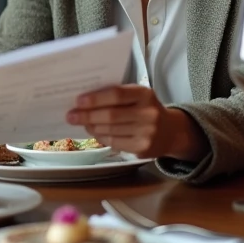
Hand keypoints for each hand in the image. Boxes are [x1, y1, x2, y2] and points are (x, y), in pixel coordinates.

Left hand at [66, 84, 206, 161]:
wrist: (172, 132)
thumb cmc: (147, 109)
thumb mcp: (138, 97)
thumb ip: (117, 96)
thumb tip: (85, 101)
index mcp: (145, 94)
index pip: (116, 94)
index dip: (96, 98)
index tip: (78, 101)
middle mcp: (148, 113)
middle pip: (111, 115)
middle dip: (87, 115)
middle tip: (71, 115)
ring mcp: (147, 133)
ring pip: (110, 130)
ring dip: (91, 126)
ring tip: (81, 123)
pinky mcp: (142, 148)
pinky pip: (114, 143)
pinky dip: (100, 137)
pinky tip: (94, 132)